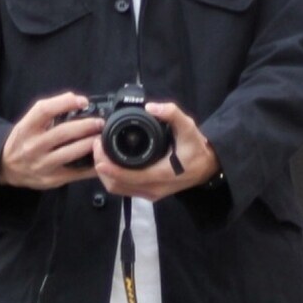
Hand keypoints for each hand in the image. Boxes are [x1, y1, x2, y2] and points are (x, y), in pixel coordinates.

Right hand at [0, 92, 103, 188]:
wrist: (8, 168)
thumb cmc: (23, 141)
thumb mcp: (28, 123)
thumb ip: (48, 112)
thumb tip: (76, 99)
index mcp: (26, 128)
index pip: (44, 110)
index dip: (65, 103)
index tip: (83, 101)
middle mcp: (33, 146)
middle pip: (62, 133)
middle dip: (86, 126)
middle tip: (100, 122)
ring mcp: (42, 164)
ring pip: (71, 153)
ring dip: (90, 144)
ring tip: (101, 138)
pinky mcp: (52, 179)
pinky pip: (76, 173)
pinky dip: (91, 166)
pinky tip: (100, 160)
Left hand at [92, 101, 221, 201]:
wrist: (206, 168)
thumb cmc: (196, 148)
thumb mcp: (188, 127)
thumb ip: (171, 114)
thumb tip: (152, 107)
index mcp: (160, 175)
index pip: (126, 176)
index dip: (107, 164)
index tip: (98, 146)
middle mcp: (153, 189)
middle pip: (115, 185)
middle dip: (100, 167)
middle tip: (96, 146)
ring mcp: (150, 194)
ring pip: (117, 189)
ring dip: (104, 173)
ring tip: (100, 153)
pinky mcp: (148, 194)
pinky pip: (123, 189)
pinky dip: (112, 177)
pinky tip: (109, 163)